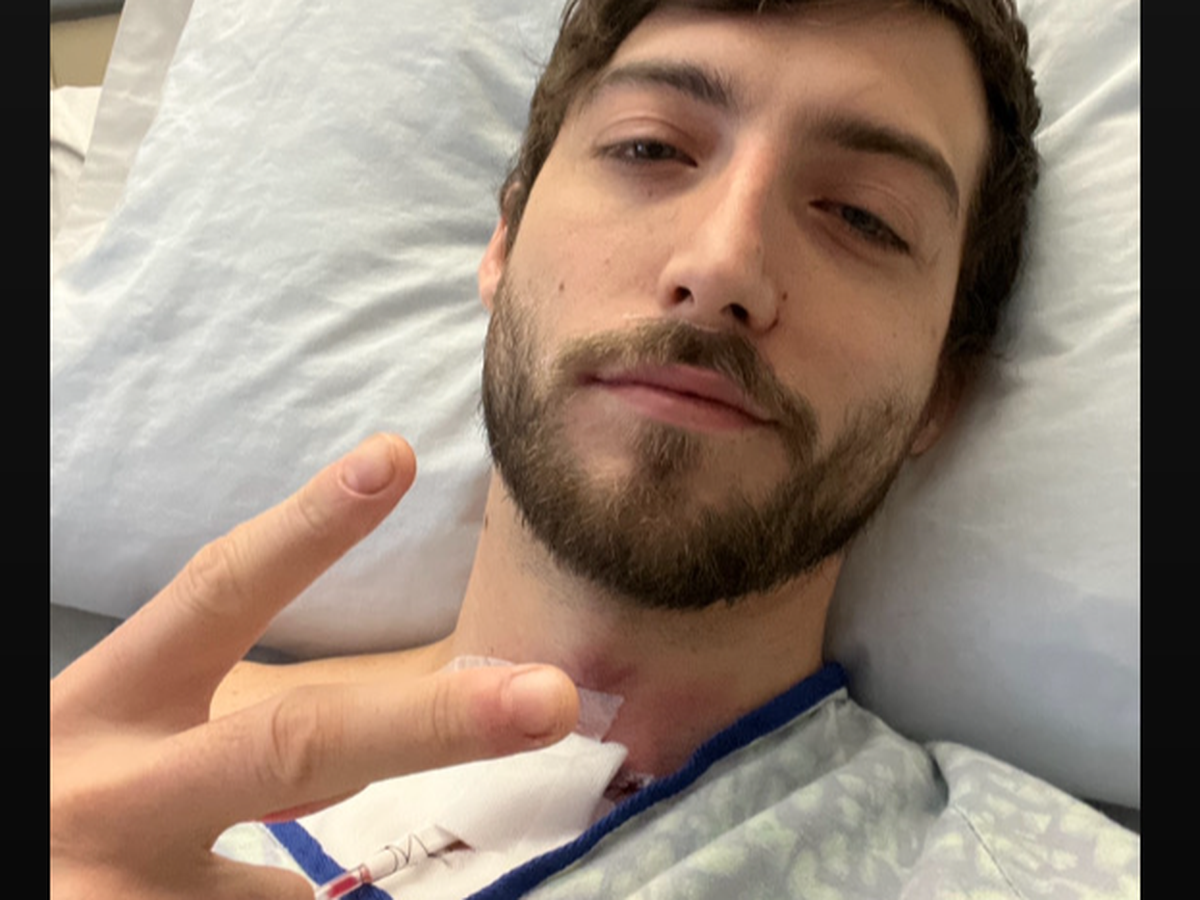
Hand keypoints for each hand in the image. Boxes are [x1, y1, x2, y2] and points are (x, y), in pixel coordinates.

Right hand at [50, 434, 578, 898]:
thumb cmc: (58, 807)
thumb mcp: (111, 748)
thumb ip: (219, 738)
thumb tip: (346, 776)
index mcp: (109, 706)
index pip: (216, 594)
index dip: (308, 526)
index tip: (396, 457)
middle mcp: (118, 791)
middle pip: (300, 746)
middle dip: (436, 721)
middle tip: (549, 698)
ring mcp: (124, 892)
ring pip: (287, 896)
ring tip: (234, 893)